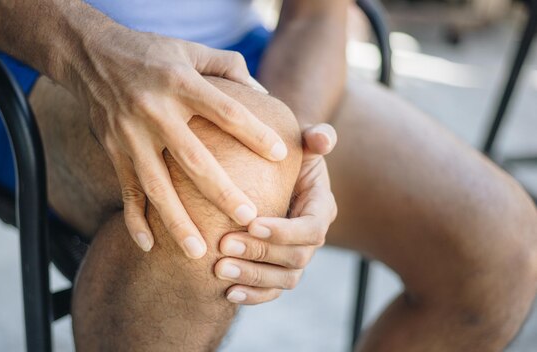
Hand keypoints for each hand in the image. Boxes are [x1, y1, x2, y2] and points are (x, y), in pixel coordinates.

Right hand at [67, 25, 288, 258]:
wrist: (90, 54)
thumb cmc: (151, 52)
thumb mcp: (191, 49)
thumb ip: (229, 67)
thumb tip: (264, 94)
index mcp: (180, 83)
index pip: (226, 111)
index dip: (254, 133)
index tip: (279, 156)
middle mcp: (155, 111)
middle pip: (193, 159)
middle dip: (221, 191)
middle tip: (248, 218)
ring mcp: (130, 135)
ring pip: (156, 185)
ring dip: (177, 221)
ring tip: (199, 252)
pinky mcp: (113, 151)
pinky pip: (126, 191)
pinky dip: (134, 220)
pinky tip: (148, 246)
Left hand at [215, 123, 337, 303]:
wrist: (272, 172)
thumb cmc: (286, 153)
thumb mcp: (302, 140)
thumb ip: (315, 138)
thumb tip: (324, 138)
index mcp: (321, 207)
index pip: (311, 228)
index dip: (284, 231)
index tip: (252, 223)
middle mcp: (313, 237)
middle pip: (295, 258)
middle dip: (259, 253)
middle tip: (224, 244)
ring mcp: (296, 257)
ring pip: (283, 280)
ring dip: (251, 277)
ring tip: (218, 269)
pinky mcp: (279, 270)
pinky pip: (271, 292)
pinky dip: (252, 296)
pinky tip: (226, 293)